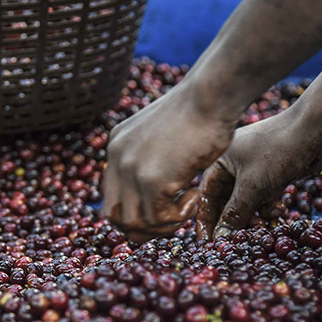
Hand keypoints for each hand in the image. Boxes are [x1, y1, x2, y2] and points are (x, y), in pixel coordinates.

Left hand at [102, 84, 234, 240]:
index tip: (160, 209)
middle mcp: (116, 159)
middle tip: (172, 219)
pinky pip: (159, 219)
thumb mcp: (162, 136)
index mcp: (116, 148)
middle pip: (114, 216)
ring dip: (163, 225)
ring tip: (187, 206)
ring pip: (134, 224)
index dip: (134, 212)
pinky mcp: (151, 180)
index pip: (111, 197)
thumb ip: (150, 160)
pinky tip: (195, 194)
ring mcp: (131, 170)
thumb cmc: (199, 112)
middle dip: (142, 227)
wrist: (210, 94)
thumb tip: (154, 193)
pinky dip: (179, 216)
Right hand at [196, 109, 321, 239]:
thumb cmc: (277, 151)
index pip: (206, 197)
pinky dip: (270, 206)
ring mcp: (252, 170)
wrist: (317, 129)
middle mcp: (232, 166)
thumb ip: (234, 214)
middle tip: (239, 240)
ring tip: (264, 225)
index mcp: (219, 162)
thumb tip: (219, 239)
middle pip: (226, 202)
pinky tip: (281, 207)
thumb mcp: (253, 186)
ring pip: (246, 202)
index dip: (206, 220)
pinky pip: (263, 197)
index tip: (207, 242)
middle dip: (235, 220)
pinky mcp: (271, 174)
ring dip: (255, 215)